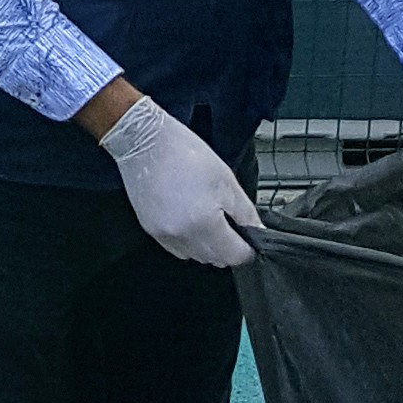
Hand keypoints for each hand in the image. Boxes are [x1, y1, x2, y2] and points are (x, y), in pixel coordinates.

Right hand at [100, 94, 257, 268]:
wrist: (145, 142)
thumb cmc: (184, 154)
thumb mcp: (226, 180)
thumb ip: (246, 212)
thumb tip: (258, 232)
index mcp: (204, 223)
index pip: (234, 256)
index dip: (247, 248)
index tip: (249, 239)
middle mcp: (182, 236)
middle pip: (216, 259)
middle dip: (228, 246)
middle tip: (230, 221)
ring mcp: (164, 235)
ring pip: (196, 256)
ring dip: (208, 244)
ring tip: (208, 215)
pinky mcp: (151, 230)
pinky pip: (177, 248)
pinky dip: (189, 239)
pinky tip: (189, 216)